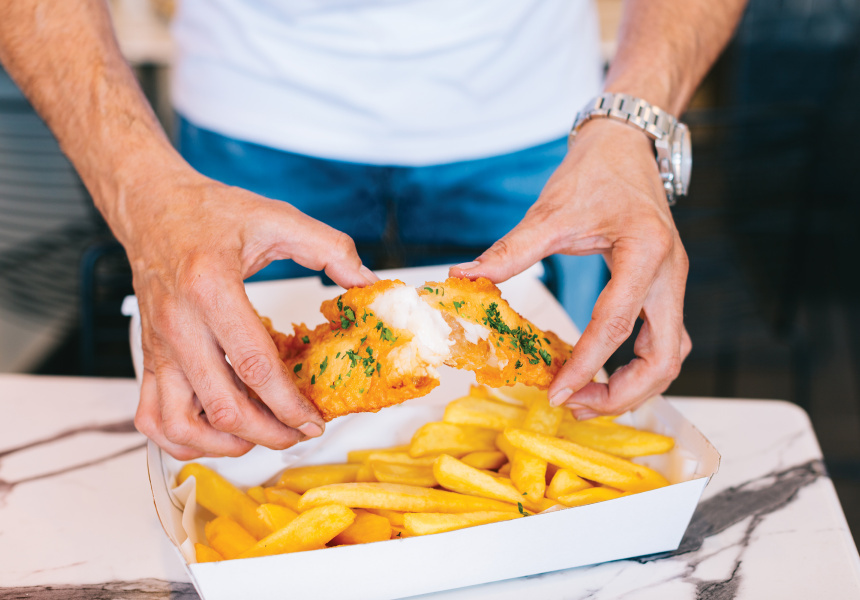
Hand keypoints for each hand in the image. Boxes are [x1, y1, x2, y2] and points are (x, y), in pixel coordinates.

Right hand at [122, 166, 376, 458]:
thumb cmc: (210, 211)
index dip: (290, 404)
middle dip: (270, 433)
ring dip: (225, 445)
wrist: (153, 204)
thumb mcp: (277, 219)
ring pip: (181, 423)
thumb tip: (369, 283)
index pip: (255, 366)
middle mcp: (178, 323)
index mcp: (211, 288)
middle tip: (300, 433)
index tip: (316, 420)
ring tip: (260, 437)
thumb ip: (330, 248)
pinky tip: (215, 434)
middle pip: (223, 407)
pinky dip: (181, 440)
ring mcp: (157, 345)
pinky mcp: (147, 356)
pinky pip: (151, 416)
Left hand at [450, 119, 691, 417]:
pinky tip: (603, 372)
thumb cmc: (594, 171)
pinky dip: (637, 366)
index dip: (587, 366)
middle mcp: (669, 274)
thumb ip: (511, 251)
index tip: (558, 394)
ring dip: (636, 386)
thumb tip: (466, 276)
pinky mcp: (664, 287)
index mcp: (645, 252)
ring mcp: (672, 282)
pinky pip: (663, 339)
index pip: (616, 324)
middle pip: (665, 357)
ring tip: (588, 399)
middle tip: (577, 407)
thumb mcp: (550, 211)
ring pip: (671, 354)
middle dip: (624, 393)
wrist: (626, 145)